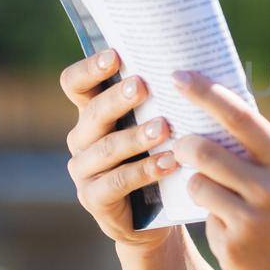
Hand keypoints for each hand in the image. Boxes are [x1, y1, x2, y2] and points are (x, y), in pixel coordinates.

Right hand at [59, 48, 179, 251]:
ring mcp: (84, 170)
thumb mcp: (160, 124)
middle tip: (142, 86)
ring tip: (164, 128)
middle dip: (117, 98)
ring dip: (135, 137)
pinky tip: (169, 163)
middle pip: (92, 113)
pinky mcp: (94, 198)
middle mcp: (83, 138)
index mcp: (94, 112)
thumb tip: (194, 65)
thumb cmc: (163, 155)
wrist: (161, 213)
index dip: (89, 69)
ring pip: (105, 148)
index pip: (75, 83)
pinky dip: (144, 171)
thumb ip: (163, 99)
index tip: (115, 55)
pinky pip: (117, 182)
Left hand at [169, 68, 269, 269]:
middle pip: (205, 152)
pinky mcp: (232, 250)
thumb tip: (227, 119)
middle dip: (185, 144)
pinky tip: (244, 238)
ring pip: (197, 186)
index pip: (242, 120)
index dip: (208, 94)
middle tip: (182, 144)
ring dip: (198, 185)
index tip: (180, 76)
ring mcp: (250, 223)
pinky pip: (208, 222)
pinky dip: (218, 222)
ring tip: (221, 197)